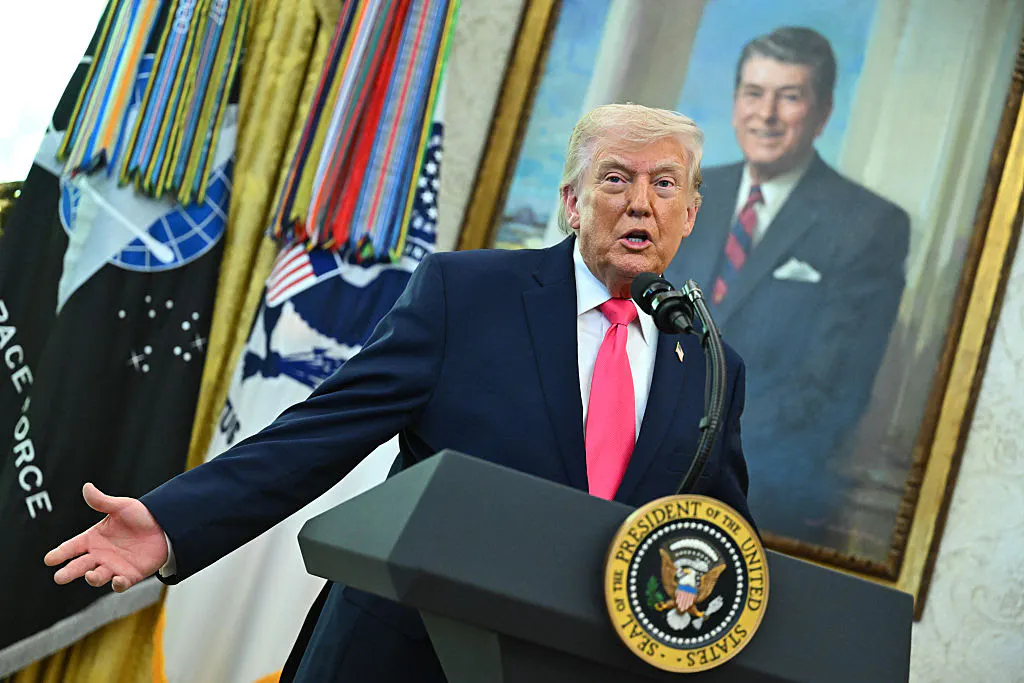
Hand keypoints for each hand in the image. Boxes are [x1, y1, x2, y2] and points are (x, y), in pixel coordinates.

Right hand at [44, 483, 167, 591]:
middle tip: (59, 577)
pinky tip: (117, 580)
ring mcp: (114, 566)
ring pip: (98, 576)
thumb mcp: (122, 507)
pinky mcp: (130, 575)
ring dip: (93, 578)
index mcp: (94, 538)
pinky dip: (118, 584)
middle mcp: (100, 555)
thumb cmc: (141, 516)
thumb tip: (87, 487)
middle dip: (69, 572)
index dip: (60, 553)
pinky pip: (121, 584)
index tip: (49, 559)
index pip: (72, 547)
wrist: (167, 526)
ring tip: (90, 575)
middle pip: (80, 566)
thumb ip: (103, 501)